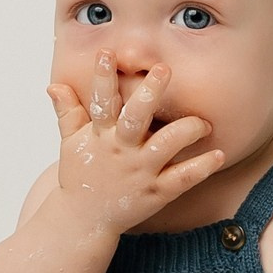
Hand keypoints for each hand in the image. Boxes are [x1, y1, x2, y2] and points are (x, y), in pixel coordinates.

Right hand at [46, 55, 223, 236]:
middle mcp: (120, 150)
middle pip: (134, 118)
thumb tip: (53, 84)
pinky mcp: (155, 193)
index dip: (101, 77)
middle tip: (164, 69)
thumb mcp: (71, 143)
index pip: (100, 101)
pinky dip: (201, 167)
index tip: (106, 52)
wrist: (82, 220)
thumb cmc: (81, 175)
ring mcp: (139, 172)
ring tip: (202, 122)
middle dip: (149, 93)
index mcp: (100, 135)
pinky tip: (218, 155)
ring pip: (164, 146)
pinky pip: (182, 179)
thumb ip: (68, 112)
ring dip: (185, 131)